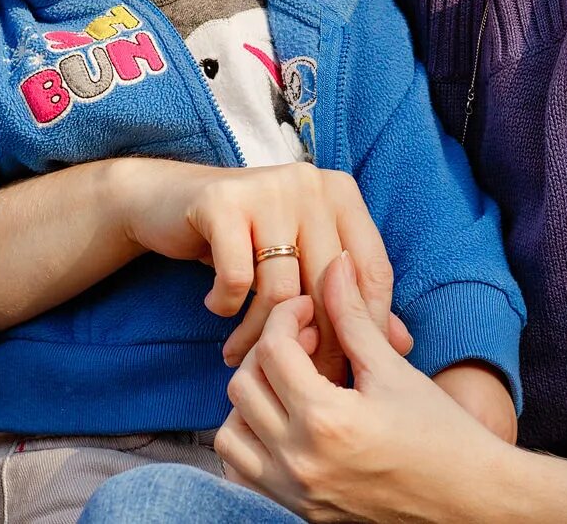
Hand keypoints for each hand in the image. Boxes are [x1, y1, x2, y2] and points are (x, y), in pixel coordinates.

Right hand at [112, 159, 402, 374]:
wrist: (165, 200)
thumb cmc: (246, 238)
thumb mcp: (301, 260)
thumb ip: (349, 299)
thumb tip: (401, 345)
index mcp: (342, 194)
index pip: (372, 271)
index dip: (366, 328)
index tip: (346, 372)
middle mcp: (311, 184)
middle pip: (330, 286)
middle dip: (315, 343)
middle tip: (297, 381)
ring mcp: (269, 189)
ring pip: (282, 289)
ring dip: (261, 334)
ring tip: (242, 356)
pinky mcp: (223, 203)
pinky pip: (237, 278)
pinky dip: (227, 306)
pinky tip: (219, 309)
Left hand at [216, 252, 512, 521]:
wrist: (468, 500)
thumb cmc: (441, 434)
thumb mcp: (393, 369)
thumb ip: (354, 315)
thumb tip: (335, 264)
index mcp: (327, 419)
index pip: (273, 349)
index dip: (287, 316)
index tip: (310, 309)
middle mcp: (300, 460)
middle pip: (244, 385)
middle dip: (268, 350)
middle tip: (304, 340)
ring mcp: (294, 491)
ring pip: (231, 431)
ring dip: (252, 397)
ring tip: (290, 382)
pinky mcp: (297, 509)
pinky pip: (240, 473)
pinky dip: (248, 442)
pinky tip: (281, 421)